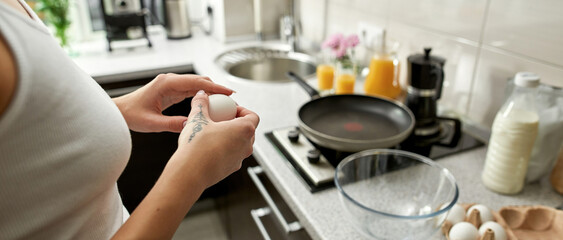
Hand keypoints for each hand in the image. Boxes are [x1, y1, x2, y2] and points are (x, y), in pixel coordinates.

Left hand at [113, 73, 233, 132]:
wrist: (120, 112)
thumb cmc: (131, 115)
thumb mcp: (152, 123)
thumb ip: (172, 124)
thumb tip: (192, 125)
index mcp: (166, 84)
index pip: (196, 82)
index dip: (215, 87)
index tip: (229, 92)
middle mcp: (170, 81)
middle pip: (200, 80)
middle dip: (217, 88)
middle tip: (231, 100)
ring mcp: (171, 85)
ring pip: (197, 85)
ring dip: (211, 92)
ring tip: (225, 103)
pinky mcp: (172, 90)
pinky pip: (191, 91)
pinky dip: (203, 96)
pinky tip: (212, 104)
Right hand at [174, 90, 259, 187]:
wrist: (190, 172)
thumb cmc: (196, 146)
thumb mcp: (197, 118)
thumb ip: (201, 103)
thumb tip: (201, 95)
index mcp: (245, 130)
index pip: (253, 116)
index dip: (242, 110)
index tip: (230, 109)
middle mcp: (247, 145)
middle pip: (248, 130)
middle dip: (236, 123)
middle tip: (222, 119)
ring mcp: (240, 159)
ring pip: (240, 143)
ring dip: (231, 136)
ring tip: (214, 132)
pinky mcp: (231, 168)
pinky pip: (232, 155)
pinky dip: (225, 149)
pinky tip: (208, 147)